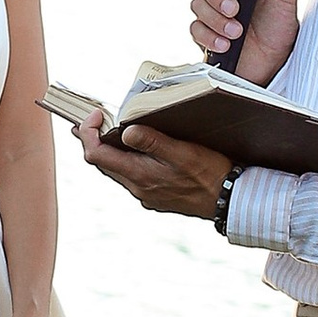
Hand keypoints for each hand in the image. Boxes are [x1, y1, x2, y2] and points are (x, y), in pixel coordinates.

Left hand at [74, 116, 234, 219]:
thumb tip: (126, 131)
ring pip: (117, 171)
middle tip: (90, 120)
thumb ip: (152, 141)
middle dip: (93, 140)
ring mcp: (146, 194)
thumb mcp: (182, 152)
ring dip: (110, 151)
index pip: (96, 155)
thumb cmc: (209, 174)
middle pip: (102, 163)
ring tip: (107, 131)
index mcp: (139, 175)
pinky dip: (127, 161)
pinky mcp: (156, 197)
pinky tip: (136, 151)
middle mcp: (138, 188)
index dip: (88, 133)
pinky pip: (132, 177)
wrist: (229, 201)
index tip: (95, 115)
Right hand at [188, 0, 298, 82]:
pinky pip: (195, 29)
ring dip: (216, 20)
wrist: (273, 65)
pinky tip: (226, 44)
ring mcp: (213, 14)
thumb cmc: (278, 31)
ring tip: (236, 32)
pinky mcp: (205, 35)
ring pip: (197, 5)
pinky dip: (210, 37)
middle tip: (234, 9)